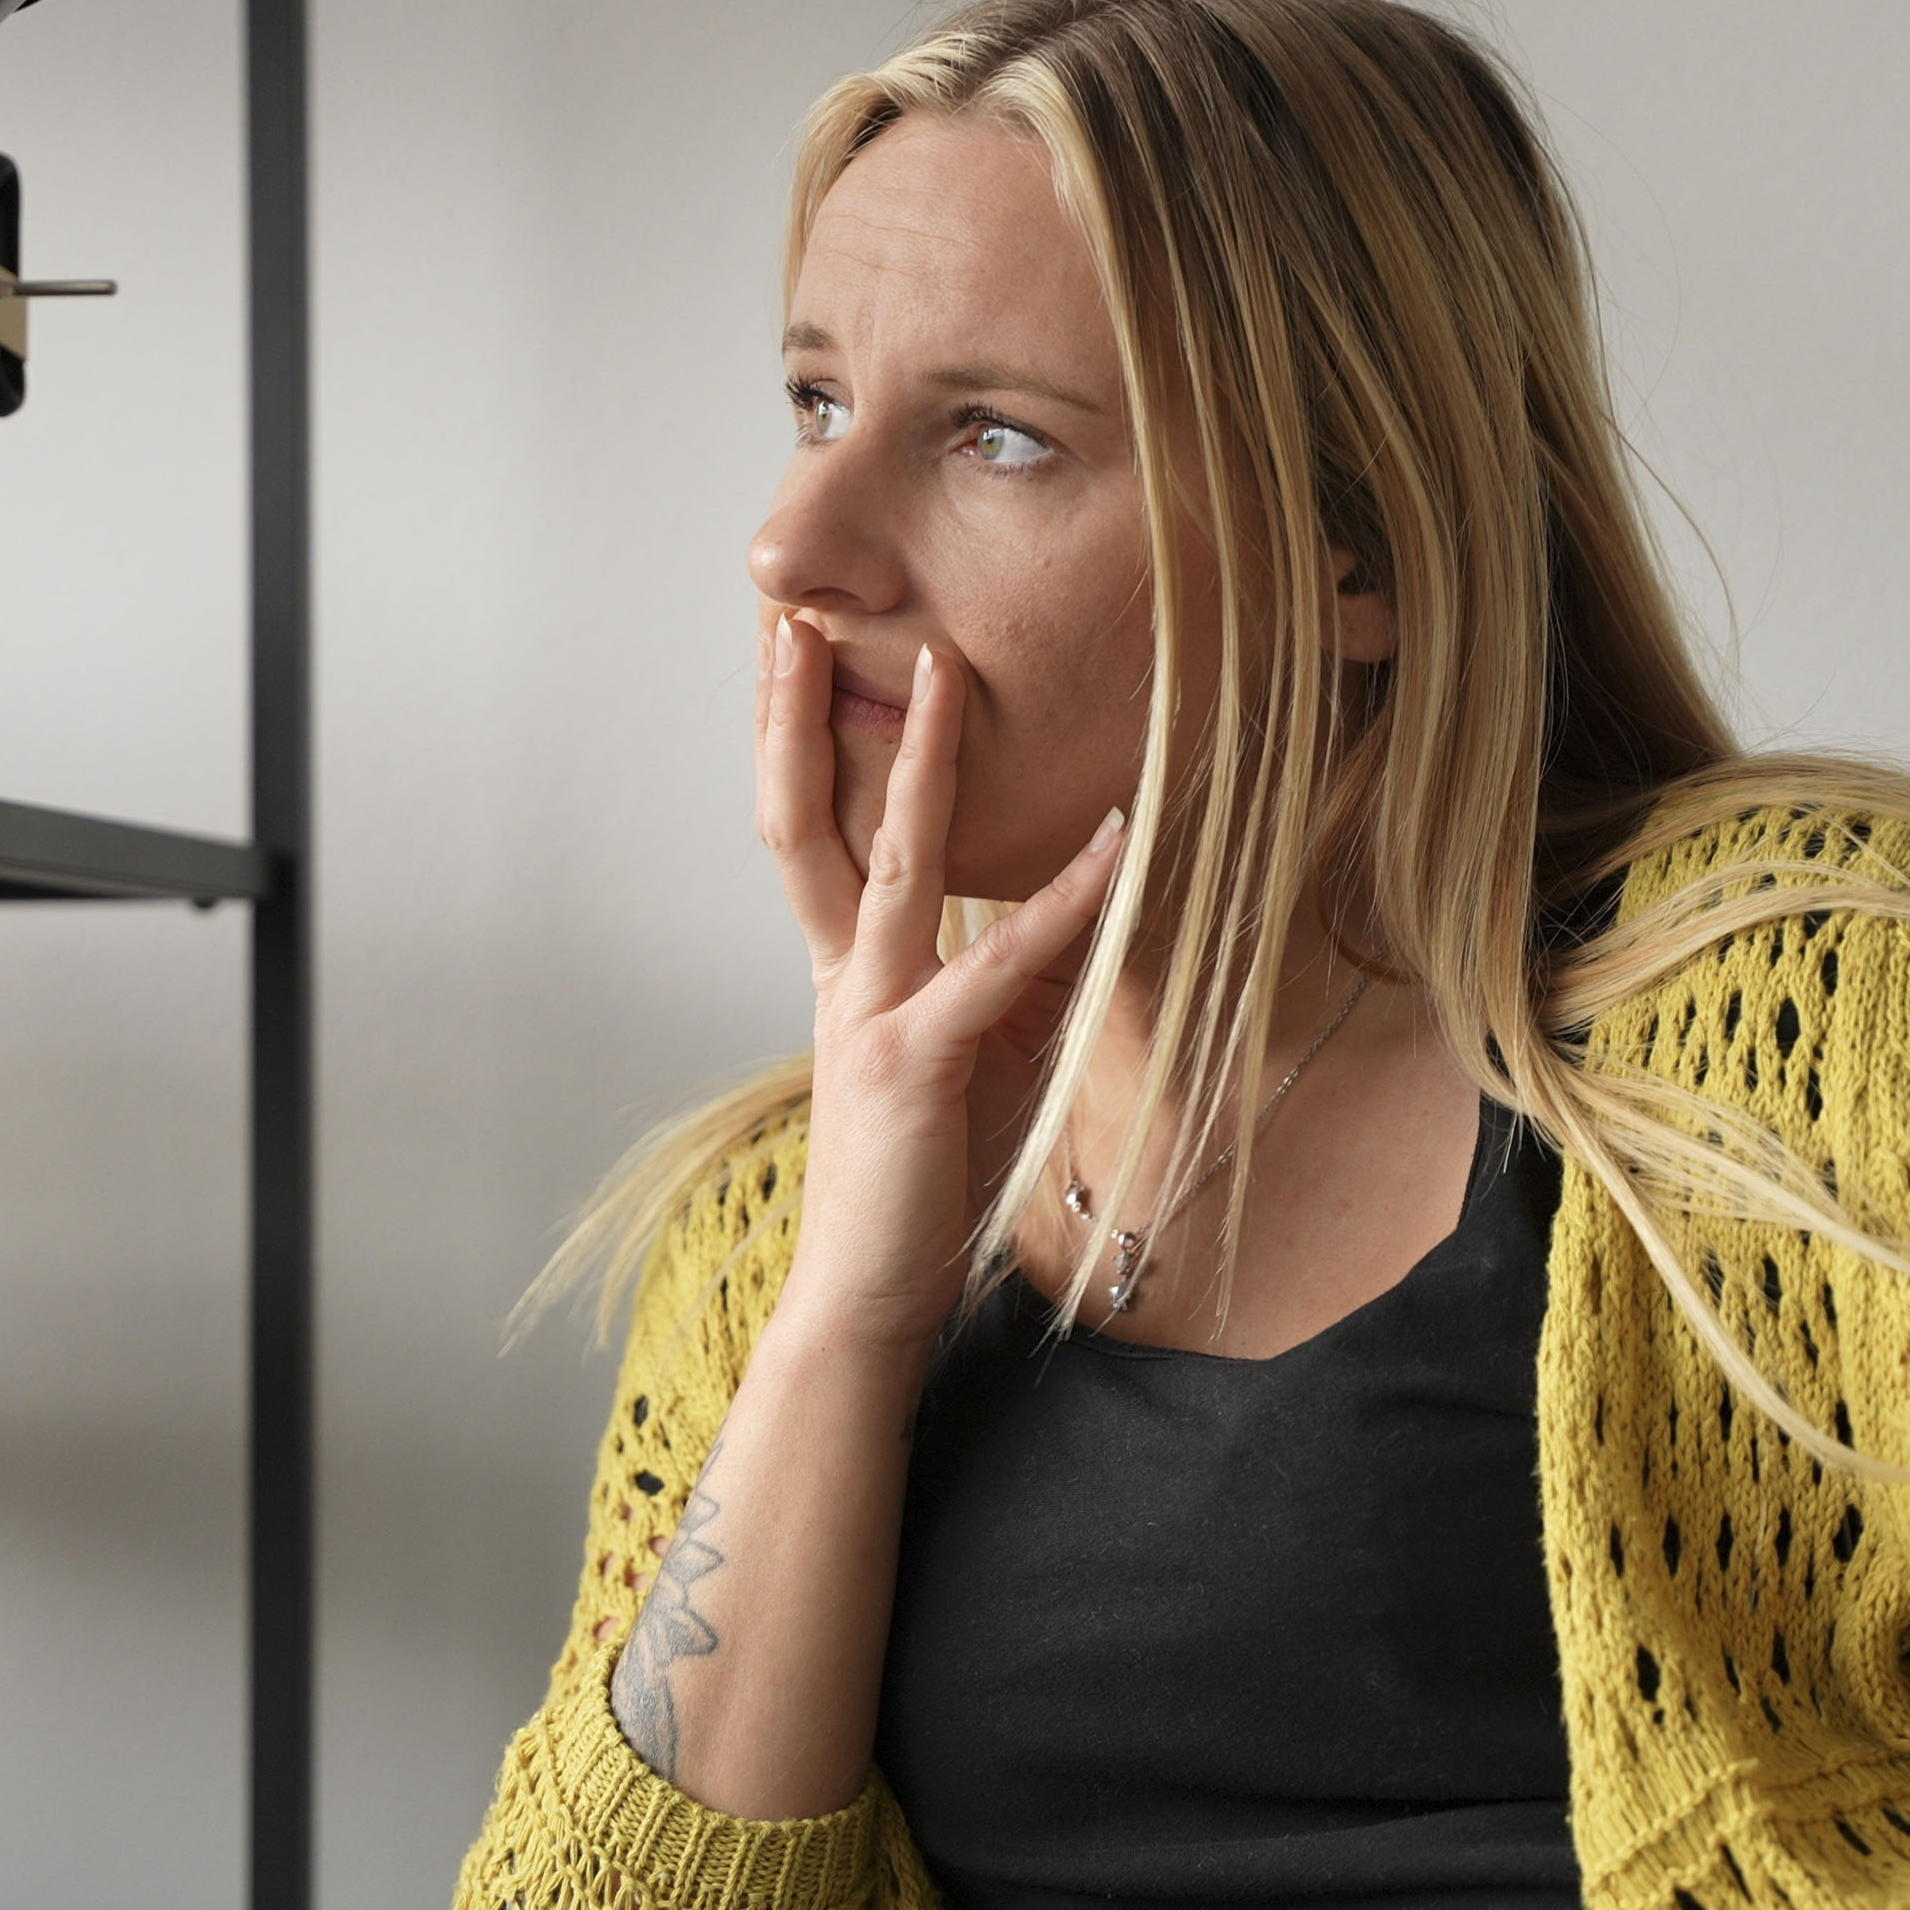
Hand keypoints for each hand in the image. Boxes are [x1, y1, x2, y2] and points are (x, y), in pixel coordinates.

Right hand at [754, 613, 1126, 1348]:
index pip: (808, 828)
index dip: (793, 738)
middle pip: (801, 816)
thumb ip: (1005, 975)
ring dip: (919, 760)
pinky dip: (1064, 898)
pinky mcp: (916, 1064)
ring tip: (942, 669)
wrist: (866, 1297)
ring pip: (890, 861)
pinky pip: (996, 964)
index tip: (794, 651)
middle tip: (796, 612)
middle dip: (794, 712)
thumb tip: (1068, 904)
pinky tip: (1116, 842)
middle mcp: (840, 977)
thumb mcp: (968, 1055)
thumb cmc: (916, 1182)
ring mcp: (870, 1014)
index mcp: (841, 970)